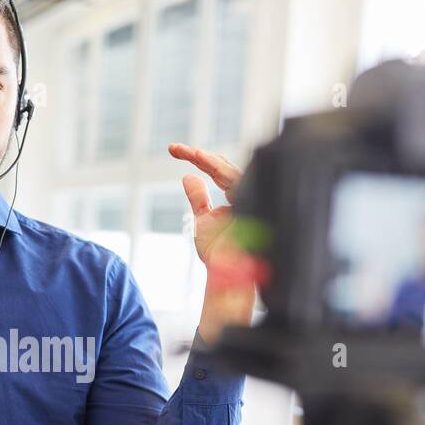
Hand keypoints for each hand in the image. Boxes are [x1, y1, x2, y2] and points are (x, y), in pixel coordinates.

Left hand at [168, 143, 242, 266]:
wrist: (226, 274)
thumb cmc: (218, 252)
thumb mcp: (202, 220)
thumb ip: (198, 198)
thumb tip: (188, 176)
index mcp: (237, 197)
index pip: (219, 173)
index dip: (199, 160)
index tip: (173, 150)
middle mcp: (246, 195)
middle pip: (225, 167)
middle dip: (199, 156)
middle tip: (175, 149)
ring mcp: (251, 198)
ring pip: (231, 170)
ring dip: (208, 160)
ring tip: (189, 153)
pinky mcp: (252, 202)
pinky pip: (235, 179)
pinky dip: (217, 168)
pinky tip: (200, 159)